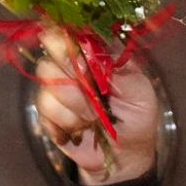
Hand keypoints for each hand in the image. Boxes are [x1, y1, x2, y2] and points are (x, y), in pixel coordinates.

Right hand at [35, 26, 160, 183]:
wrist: (124, 155)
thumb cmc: (137, 117)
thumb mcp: (141, 94)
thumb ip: (121, 73)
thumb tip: (96, 54)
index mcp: (97, 53)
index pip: (73, 31)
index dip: (69, 39)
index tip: (78, 55)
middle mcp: (73, 64)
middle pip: (52, 52)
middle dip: (75, 77)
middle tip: (94, 95)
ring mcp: (57, 86)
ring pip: (49, 83)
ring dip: (75, 107)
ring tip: (94, 118)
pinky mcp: (47, 110)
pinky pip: (45, 109)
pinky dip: (66, 123)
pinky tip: (80, 129)